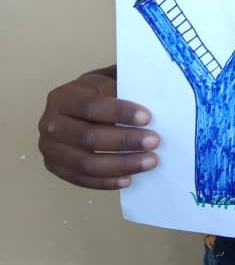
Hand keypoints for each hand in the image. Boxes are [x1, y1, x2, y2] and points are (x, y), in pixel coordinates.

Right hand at [38, 68, 159, 188]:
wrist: (78, 105)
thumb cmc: (99, 93)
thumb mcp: (108, 82)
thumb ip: (124, 90)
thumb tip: (154, 104)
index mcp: (63, 97)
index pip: (91, 106)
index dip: (120, 113)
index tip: (147, 118)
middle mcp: (50, 123)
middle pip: (87, 137)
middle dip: (124, 141)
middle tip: (154, 142)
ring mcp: (50, 149)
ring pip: (85, 163)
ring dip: (120, 165)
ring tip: (148, 162)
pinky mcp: (55, 167)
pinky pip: (82, 179)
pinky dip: (107, 182)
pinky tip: (129, 179)